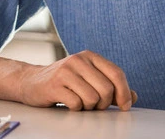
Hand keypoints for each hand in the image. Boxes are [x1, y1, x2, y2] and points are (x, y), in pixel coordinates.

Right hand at [19, 50, 135, 110]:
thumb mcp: (88, 80)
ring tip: (79, 102)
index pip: (117, 73)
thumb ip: (111, 87)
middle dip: (104, 104)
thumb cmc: (64, 82)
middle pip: (106, 89)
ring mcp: (65, 71)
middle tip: (94, 105)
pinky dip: (75, 108)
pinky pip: (77, 104)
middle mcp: (78, 60)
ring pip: (93, 99)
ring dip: (89, 107)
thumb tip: (133, 97)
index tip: (124, 106)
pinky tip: (67, 102)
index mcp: (89, 56)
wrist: (31, 81)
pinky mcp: (54, 84)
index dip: (124, 92)